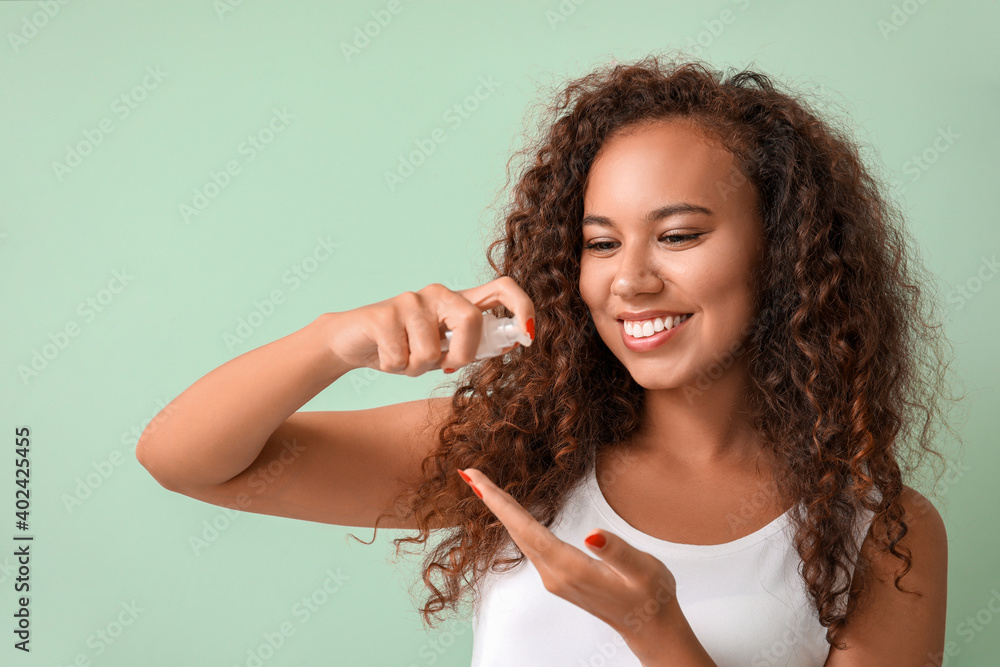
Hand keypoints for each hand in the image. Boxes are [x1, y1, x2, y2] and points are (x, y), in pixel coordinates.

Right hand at [324, 277, 534, 374]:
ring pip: (431, 351)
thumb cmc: (402, 347)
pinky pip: (401, 358)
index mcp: (457, 301)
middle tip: (444, 364)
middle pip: (470, 321)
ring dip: (417, 368)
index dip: (522, 307)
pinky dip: (394, 368)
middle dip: (460, 354)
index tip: (527, 336)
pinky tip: (384, 355)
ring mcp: (410, 301)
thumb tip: (509, 344)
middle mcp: (438, 294)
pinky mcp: (383, 314)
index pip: (502, 288)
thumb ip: (471, 346)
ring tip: (403, 358)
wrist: (351, 342)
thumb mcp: (442, 351)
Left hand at [457, 467, 682, 652]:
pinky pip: (530, 544)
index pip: (527, 530)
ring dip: (501, 511)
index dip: (501, 504)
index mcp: (572, 568)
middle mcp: (555, 574)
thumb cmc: (650, 596)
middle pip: (516, 531)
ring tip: (482, 486)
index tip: (478, 482)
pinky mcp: (558, 577)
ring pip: (520, 538)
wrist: (649, 627)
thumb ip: (617, 552)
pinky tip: (511, 511)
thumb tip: (591, 534)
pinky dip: (515, 522)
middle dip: (492, 501)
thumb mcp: (643, 570)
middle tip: (469, 473)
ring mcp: (554, 577)